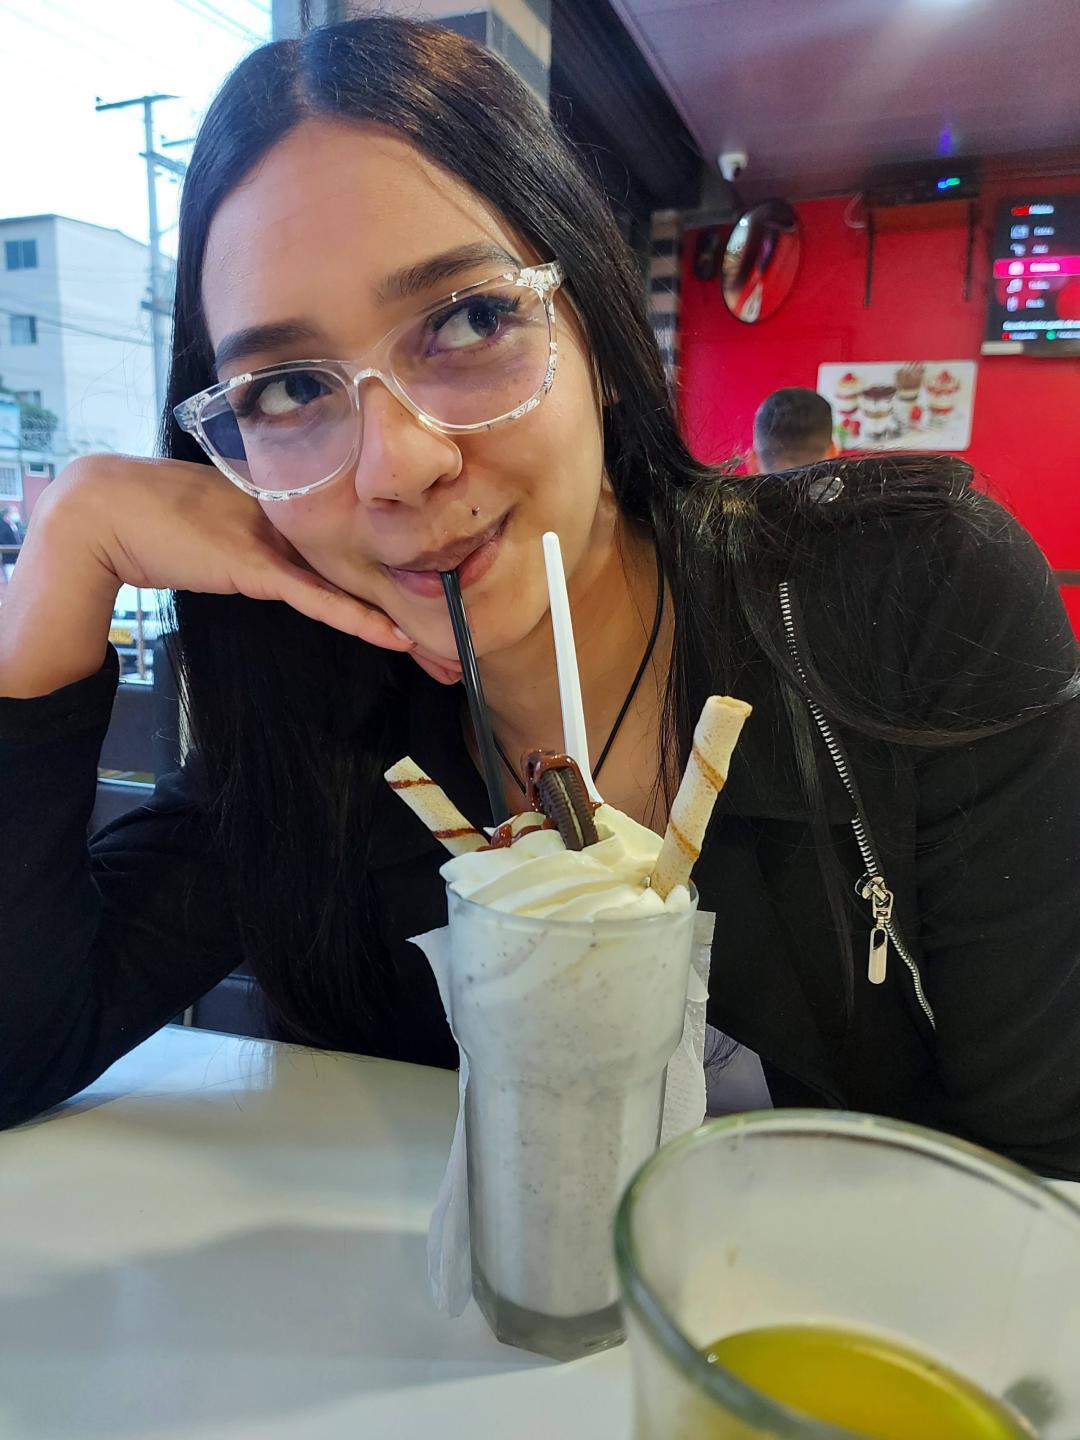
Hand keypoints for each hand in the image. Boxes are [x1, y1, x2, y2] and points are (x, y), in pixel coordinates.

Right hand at [53, 454, 416, 653]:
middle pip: (372, 568)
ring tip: (445, 653)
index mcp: (295, 508)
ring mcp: (279, 540)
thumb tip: (294, 568)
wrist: (105, 513)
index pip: (363, 548)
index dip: (403, 580)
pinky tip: (396, 636)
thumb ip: (267, 545)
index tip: (442, 608)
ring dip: (401, 624)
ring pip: (356, 585)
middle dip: (421, 607)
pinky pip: (319, 598)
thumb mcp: (228, 531)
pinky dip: (358, 618)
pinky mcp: (259, 565)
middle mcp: (297, 519)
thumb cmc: (157, 522)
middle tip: (464, 643)